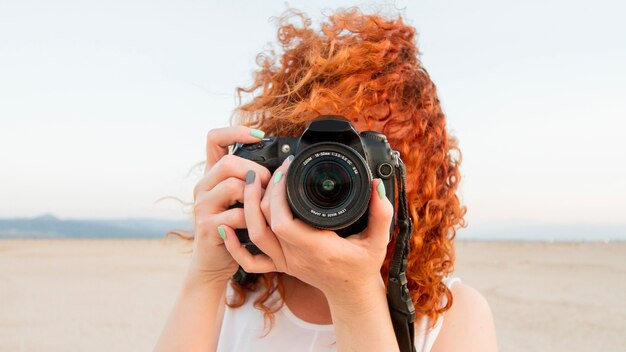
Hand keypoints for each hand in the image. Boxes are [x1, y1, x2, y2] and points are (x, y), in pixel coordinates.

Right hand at [187, 126, 270, 285]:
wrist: (213, 264)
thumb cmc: (234, 230)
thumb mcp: (240, 201)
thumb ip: (251, 182)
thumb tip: (281, 165)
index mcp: (212, 176)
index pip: (214, 139)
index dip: (236, 132)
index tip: (260, 135)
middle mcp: (203, 187)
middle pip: (228, 163)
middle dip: (256, 172)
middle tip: (268, 186)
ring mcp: (202, 206)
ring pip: (232, 186)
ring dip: (256, 195)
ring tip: (265, 206)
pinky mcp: (208, 226)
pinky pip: (236, 215)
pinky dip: (253, 219)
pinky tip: (258, 225)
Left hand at [219, 156, 393, 298]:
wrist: (351, 293)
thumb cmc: (363, 266)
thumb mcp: (378, 240)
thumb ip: (382, 212)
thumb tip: (376, 185)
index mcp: (317, 248)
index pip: (284, 222)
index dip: (279, 194)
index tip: (288, 170)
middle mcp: (296, 257)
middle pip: (264, 224)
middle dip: (262, 192)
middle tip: (270, 169)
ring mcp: (285, 262)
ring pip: (254, 237)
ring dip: (248, 207)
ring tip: (252, 182)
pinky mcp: (280, 265)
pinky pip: (250, 261)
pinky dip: (234, 245)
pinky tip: (227, 227)